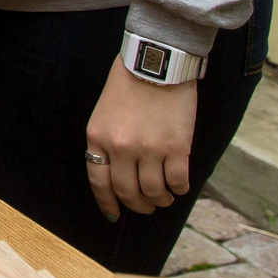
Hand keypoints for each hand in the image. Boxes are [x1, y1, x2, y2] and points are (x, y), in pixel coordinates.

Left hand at [85, 55, 199, 217]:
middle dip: (138, 206)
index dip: (108, 203)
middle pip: (128, 192)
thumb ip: (107, 142)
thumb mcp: (104, 113)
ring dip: (160, 200)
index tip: (115, 214)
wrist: (156, 62)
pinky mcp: (177, 147)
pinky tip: (180, 186)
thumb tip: (116, 174)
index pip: (100, 182)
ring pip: (154, 192)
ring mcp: (149, 149)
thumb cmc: (129, 83)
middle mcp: (120, 148)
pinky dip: (179, 189)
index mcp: (98, 138)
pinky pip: (178, 182)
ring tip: (164, 197)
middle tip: (146, 206)